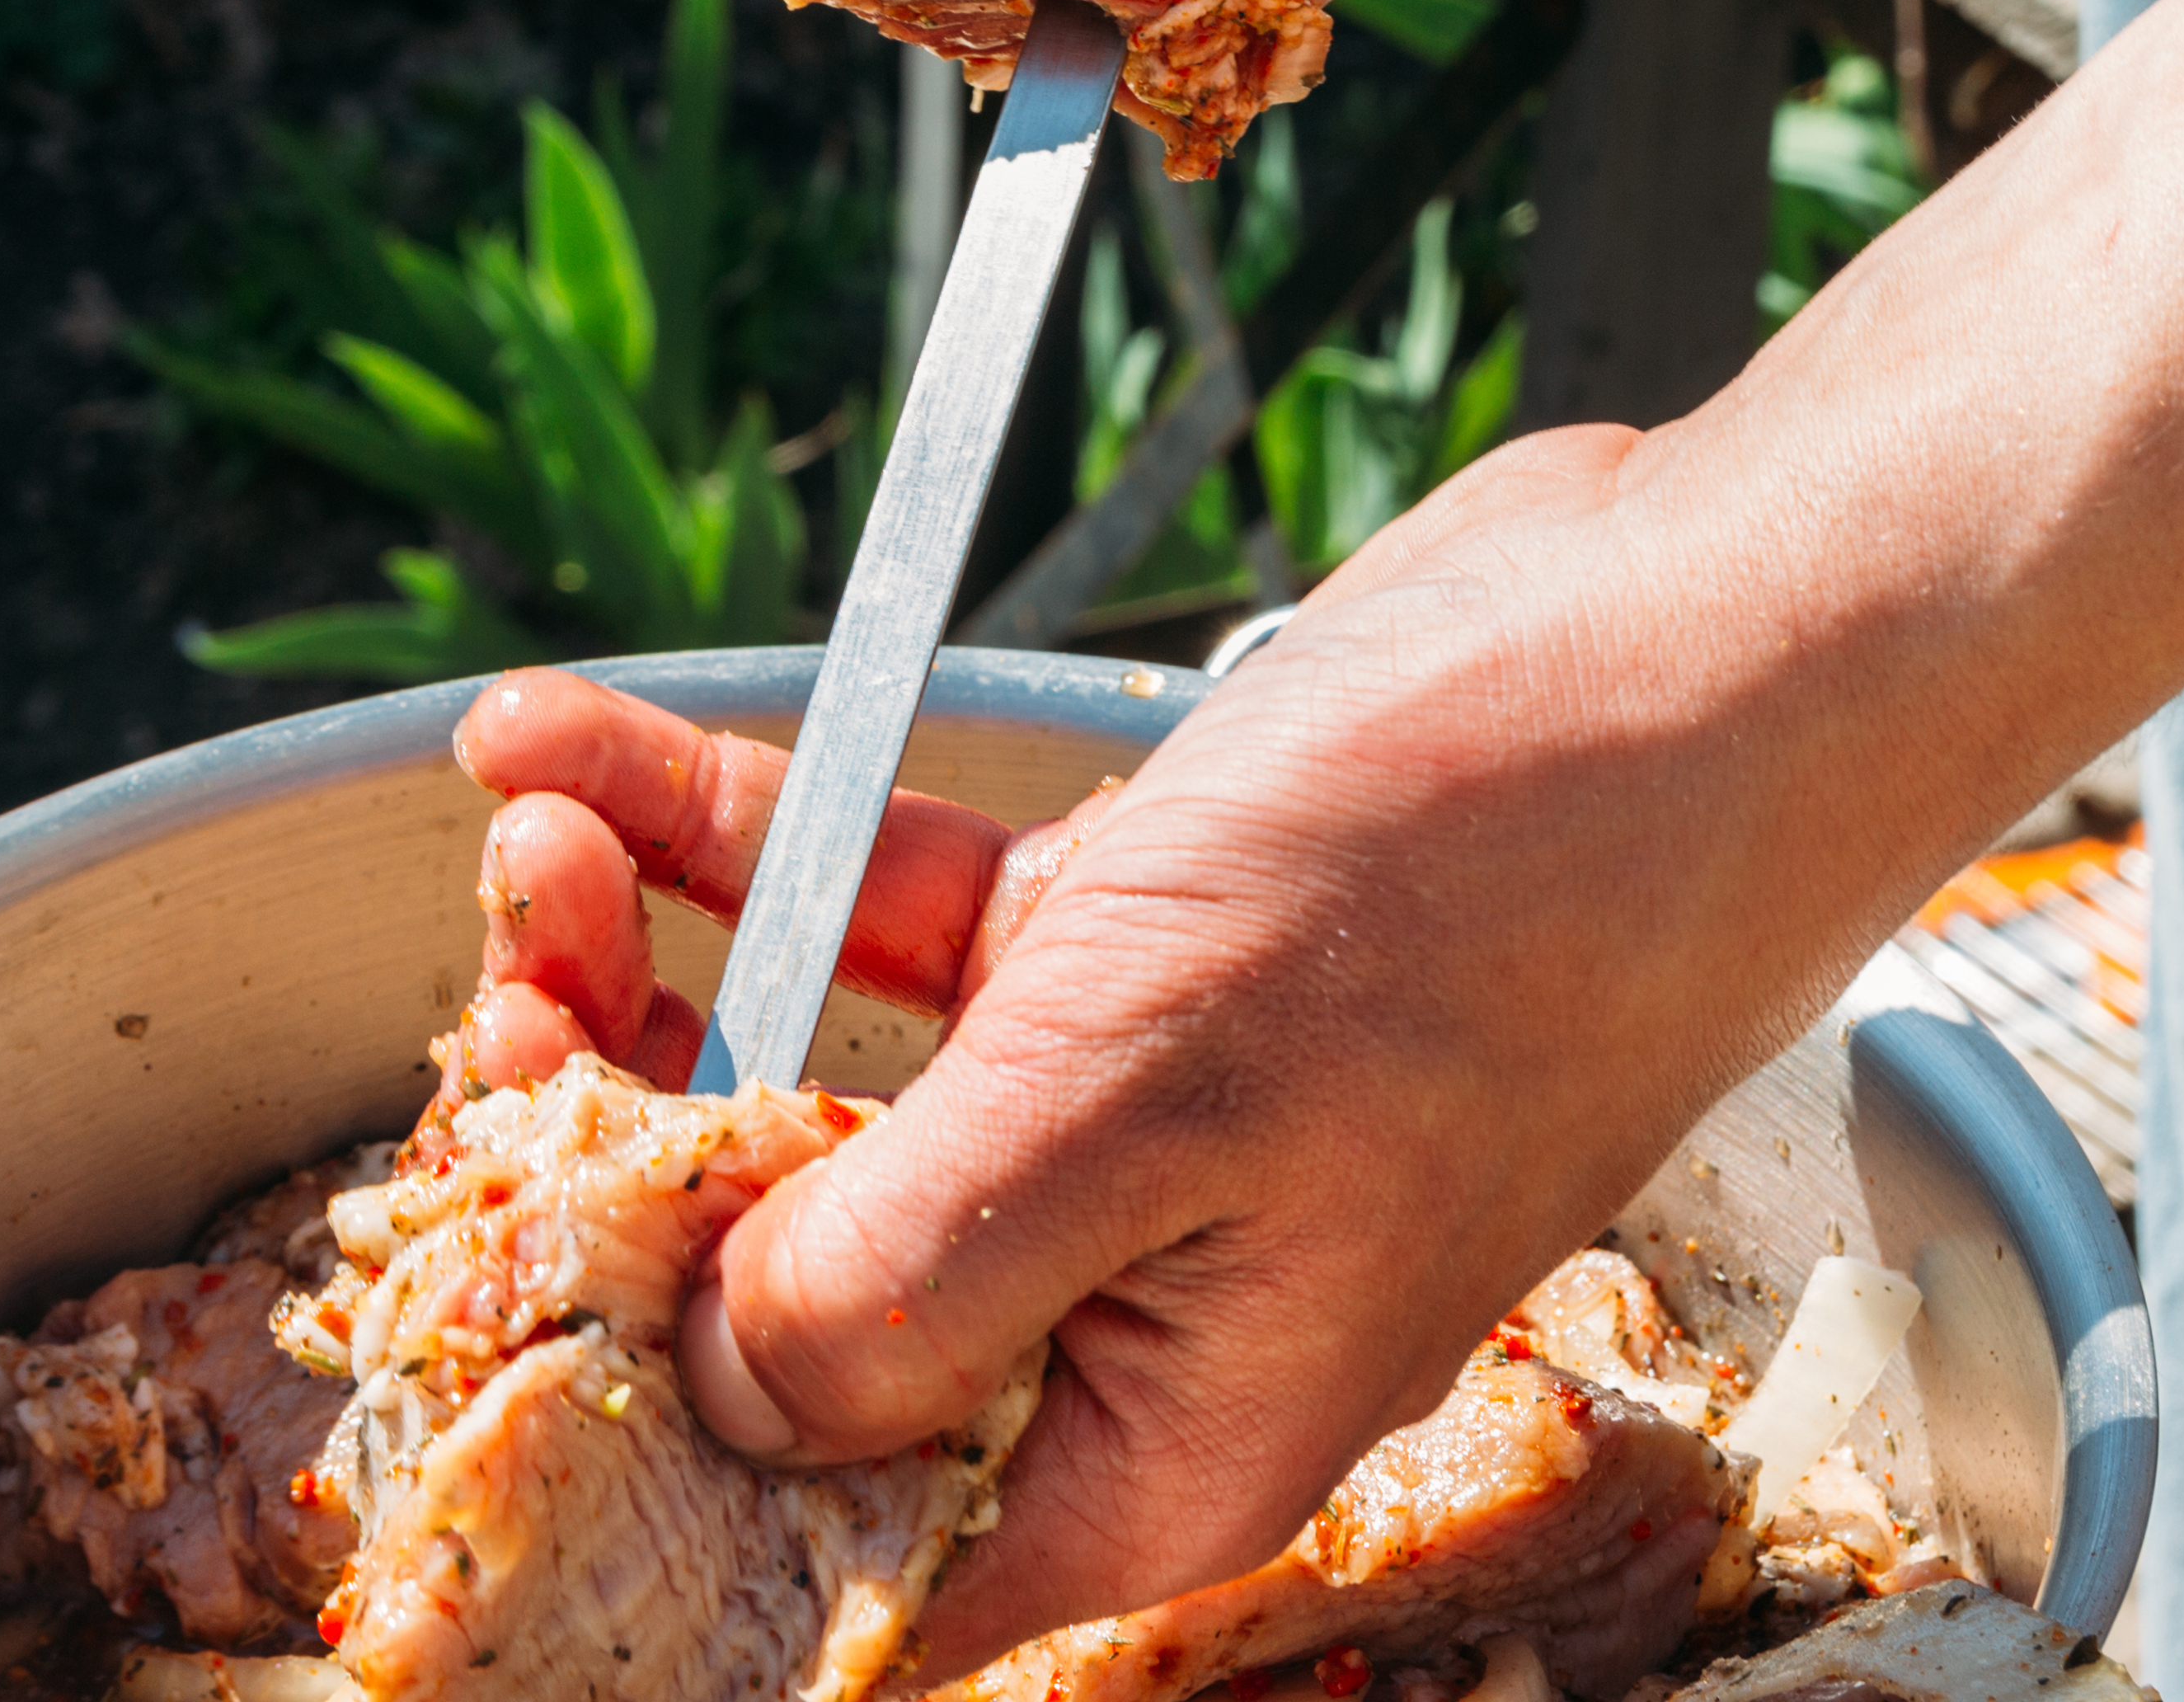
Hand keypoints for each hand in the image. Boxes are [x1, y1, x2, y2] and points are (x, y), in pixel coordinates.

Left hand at [445, 423, 1985, 1676]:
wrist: (1709, 644)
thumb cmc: (1494, 888)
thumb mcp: (1154, 1100)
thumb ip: (910, 1279)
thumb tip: (708, 1394)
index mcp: (1149, 1439)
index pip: (829, 1539)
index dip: (633, 1448)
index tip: (474, 1310)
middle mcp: (1126, 1308)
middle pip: (779, 1298)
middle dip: (596, 1152)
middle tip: (494, 1006)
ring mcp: (1125, 1118)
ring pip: (811, 1090)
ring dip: (642, 962)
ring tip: (526, 831)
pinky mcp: (1129, 951)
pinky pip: (886, 921)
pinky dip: (740, 835)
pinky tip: (591, 751)